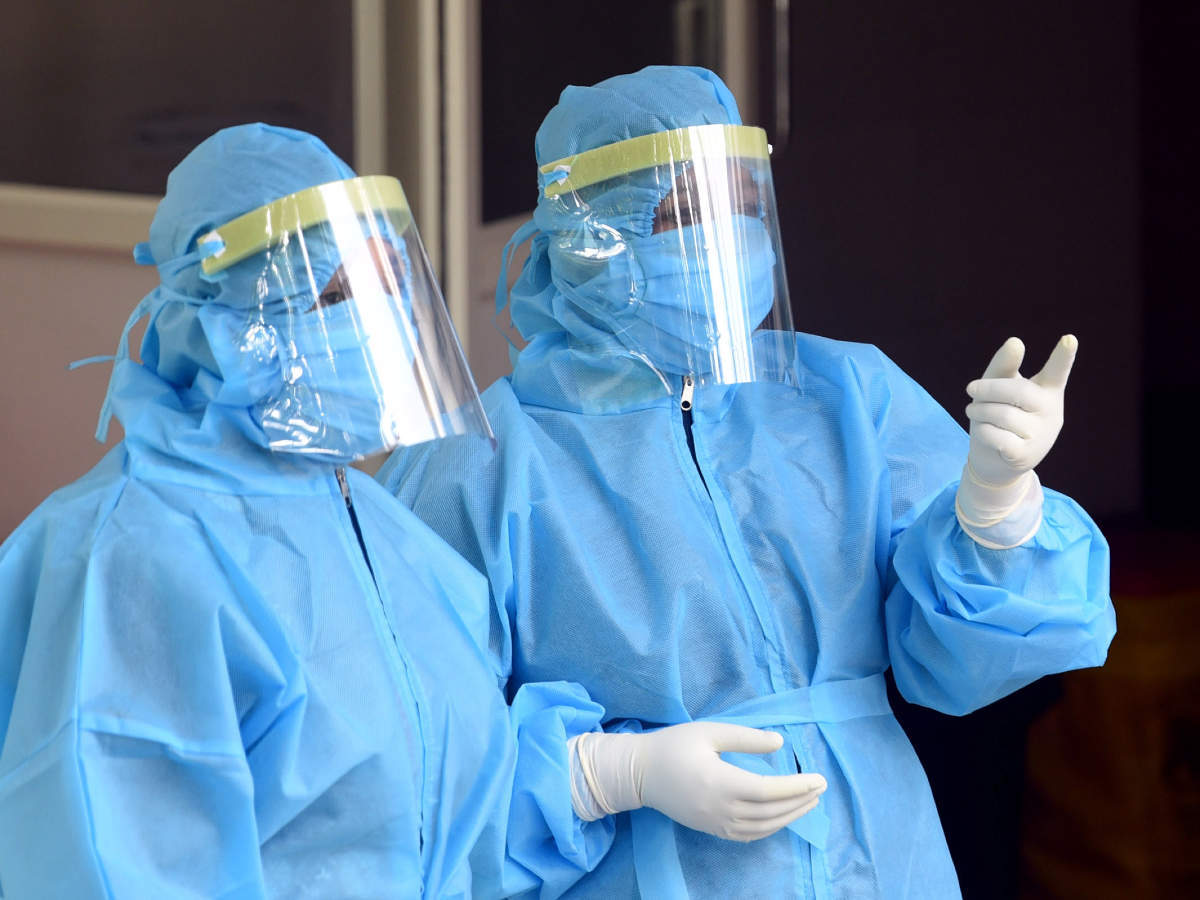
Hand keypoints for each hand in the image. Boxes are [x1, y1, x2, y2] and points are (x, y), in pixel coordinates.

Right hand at [571, 723, 825, 841]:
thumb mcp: (709, 731)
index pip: (769, 790)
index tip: (819, 778)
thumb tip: (780, 743)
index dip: (797, 786)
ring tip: (809, 802)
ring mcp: (716, 823)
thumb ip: (746, 738)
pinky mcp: (712, 829)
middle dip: (800, 801)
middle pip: (771, 812)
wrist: (640, 773)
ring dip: (790, 817)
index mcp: (720, 782)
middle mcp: (720, 808)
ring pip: (763, 827)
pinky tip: (782, 816)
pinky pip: (748, 835)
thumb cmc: (674, 746)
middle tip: (821, 788)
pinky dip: (771, 827)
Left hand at [965, 335, 1076, 485]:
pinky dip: (982, 431)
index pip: (1057, 372)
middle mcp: (1051, 411)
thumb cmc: (998, 415)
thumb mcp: (998, 389)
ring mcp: (1041, 435)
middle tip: (970, 389)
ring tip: (974, 412)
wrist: (994, 461)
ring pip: (1002, 414)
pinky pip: (996, 435)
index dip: (1064, 356)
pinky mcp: (1025, 454)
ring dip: (979, 411)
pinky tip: (983, 432)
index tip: (1070, 339)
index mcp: (1047, 390)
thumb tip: (1016, 342)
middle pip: (1018, 391)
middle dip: (988, 389)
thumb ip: (1004, 366)